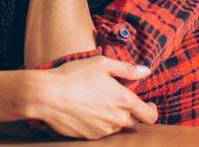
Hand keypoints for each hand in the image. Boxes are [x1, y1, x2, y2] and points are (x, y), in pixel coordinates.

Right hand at [37, 56, 157, 139]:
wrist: (47, 95)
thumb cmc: (73, 75)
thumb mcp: (100, 63)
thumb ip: (126, 69)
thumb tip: (146, 71)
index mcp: (124, 100)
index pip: (150, 114)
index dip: (151, 110)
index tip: (148, 105)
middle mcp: (118, 118)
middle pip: (134, 122)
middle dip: (128, 112)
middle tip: (114, 99)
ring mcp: (105, 129)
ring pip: (116, 126)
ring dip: (112, 117)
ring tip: (95, 102)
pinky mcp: (91, 136)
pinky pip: (101, 131)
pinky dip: (98, 122)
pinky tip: (85, 110)